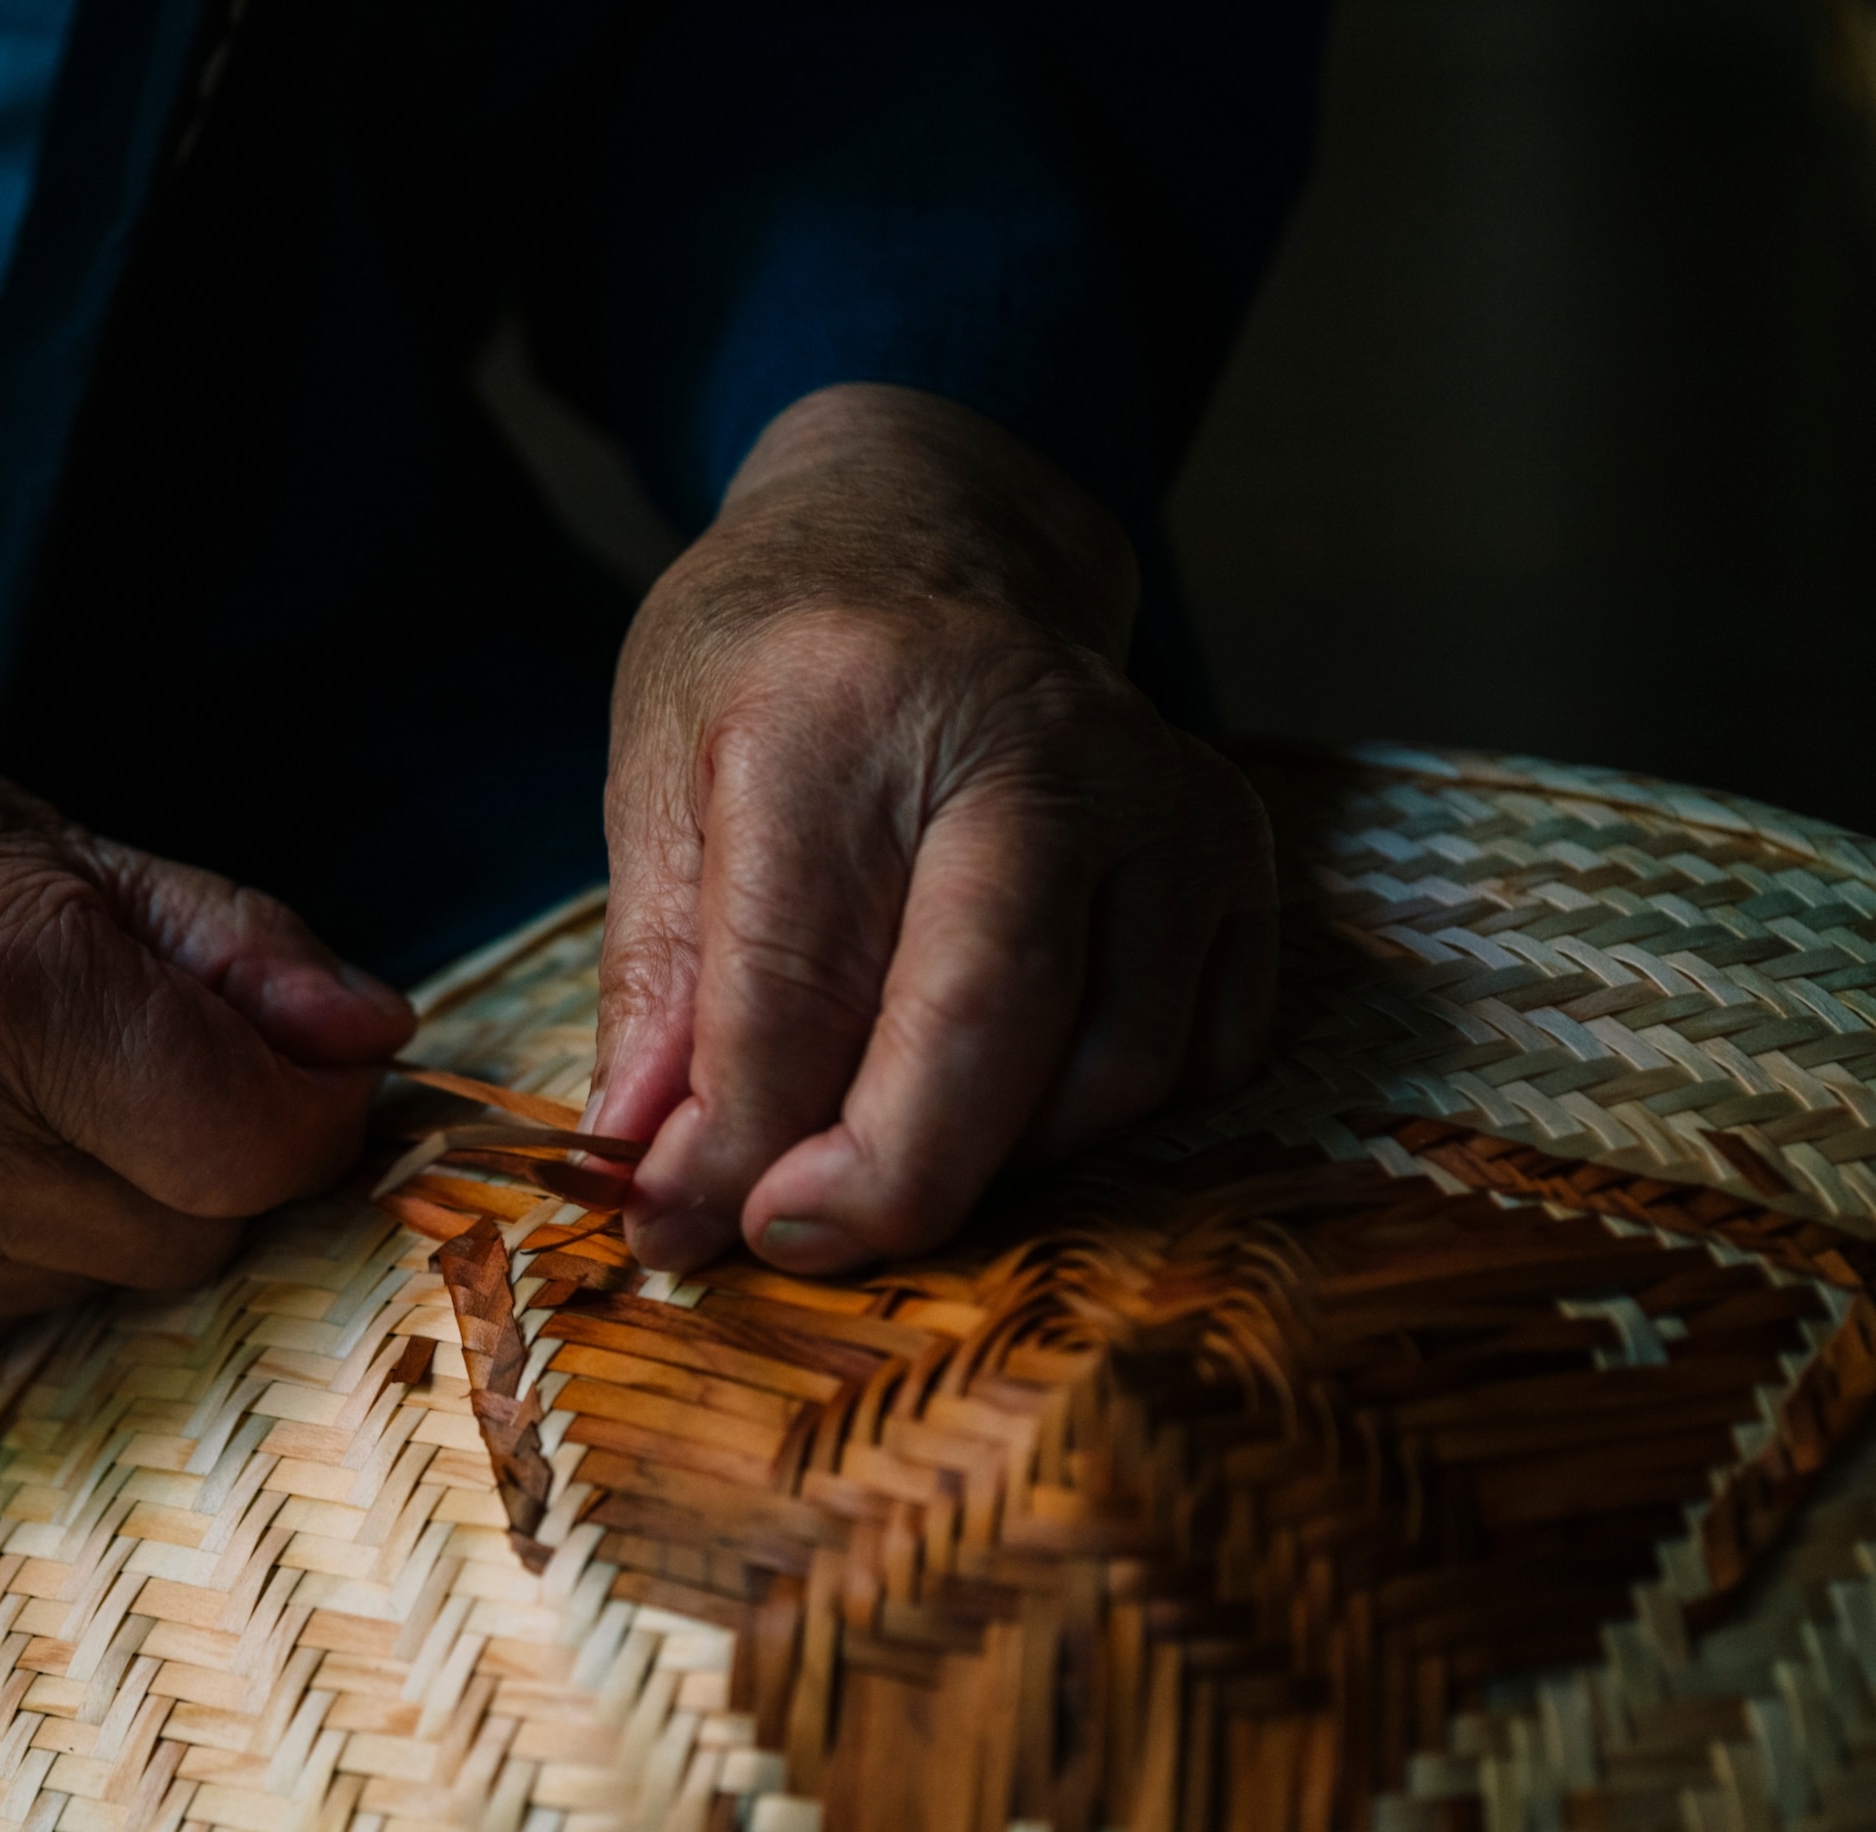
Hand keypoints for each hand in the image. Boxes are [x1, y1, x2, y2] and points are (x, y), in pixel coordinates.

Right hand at [0, 679, 412, 1352]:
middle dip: (209, 1161)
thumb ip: (231, 946)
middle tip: (143, 1067)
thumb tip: (372, 1037)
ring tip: (22, 1097)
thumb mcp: (52, 836)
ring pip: (99, 1291)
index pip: (252, 1148)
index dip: (310, 1117)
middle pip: (190, 1235)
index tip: (297, 1068)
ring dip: (108, 1210)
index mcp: (1, 985)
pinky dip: (10, 1251)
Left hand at [590, 384, 1276, 1275]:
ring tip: (877, 1143)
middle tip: (789, 1241)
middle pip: (981, 1034)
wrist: (927, 530)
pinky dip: (1094, 1119)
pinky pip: (1197, 1057)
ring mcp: (1157, 792)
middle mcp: (1030, 740)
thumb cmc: (771, 670)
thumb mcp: (658, 782)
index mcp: (841, 711)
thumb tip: (654, 1182)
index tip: (677, 1228)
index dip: (730, 1147)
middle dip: (881, 1185)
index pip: (795, 986)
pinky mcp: (1236, 845)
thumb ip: (660, 987)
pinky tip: (998, 1088)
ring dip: (985, 1160)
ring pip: (1106, 1074)